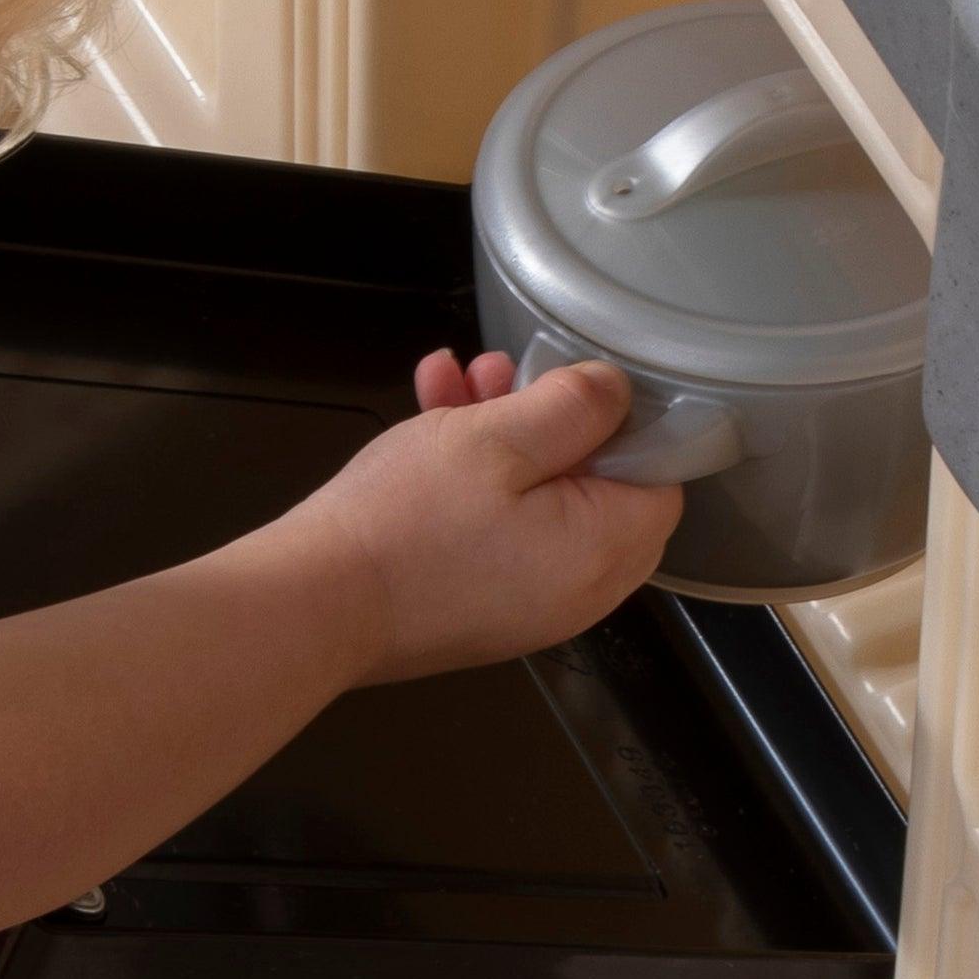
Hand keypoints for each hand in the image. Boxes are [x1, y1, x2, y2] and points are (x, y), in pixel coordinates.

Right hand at [281, 352, 679, 687]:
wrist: (317, 602)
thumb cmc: (409, 520)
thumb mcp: (496, 437)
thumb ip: (572, 407)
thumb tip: (616, 392)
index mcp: (605, 551)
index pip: (660, 478)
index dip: (623, 422)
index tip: (571, 386)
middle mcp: (580, 589)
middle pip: (594, 484)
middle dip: (546, 418)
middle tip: (500, 375)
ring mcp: (528, 601)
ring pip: (537, 497)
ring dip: (498, 434)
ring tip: (450, 384)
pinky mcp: (480, 603)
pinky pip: (498, 528)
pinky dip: (472, 477)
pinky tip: (427, 419)